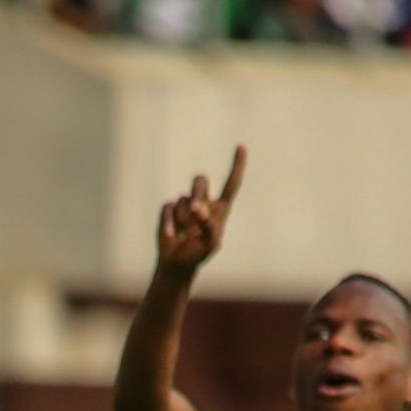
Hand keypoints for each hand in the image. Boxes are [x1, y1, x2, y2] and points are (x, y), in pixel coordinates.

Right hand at [156, 145, 244, 271]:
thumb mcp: (210, 244)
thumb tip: (199, 210)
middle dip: (197, 194)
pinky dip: (170, 222)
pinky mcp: (169, 210)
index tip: (241, 146)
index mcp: (219, 208)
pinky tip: (171, 235)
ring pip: (183, 198)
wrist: (177, 264)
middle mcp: (203, 202)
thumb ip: (210, 227)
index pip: (231, 183)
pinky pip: (169, 207)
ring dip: (183, 219)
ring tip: (183, 235)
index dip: (237, 165)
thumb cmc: (198, 254)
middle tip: (195, 212)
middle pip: (200, 181)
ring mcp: (184, 205)